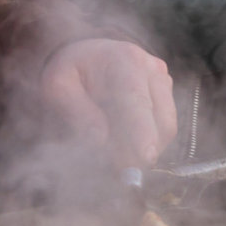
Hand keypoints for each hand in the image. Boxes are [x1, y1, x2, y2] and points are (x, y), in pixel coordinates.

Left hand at [39, 39, 177, 167]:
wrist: (88, 54)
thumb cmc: (71, 70)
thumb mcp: (58, 85)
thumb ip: (77, 112)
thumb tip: (101, 139)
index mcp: (123, 60)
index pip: (137, 100)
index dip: (142, 130)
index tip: (144, 157)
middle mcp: (150, 68)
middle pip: (159, 118)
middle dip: (142, 150)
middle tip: (118, 171)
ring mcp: (163, 80)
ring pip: (166, 127)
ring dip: (145, 149)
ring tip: (116, 158)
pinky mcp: (167, 94)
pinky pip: (165, 127)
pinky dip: (148, 143)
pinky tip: (125, 145)